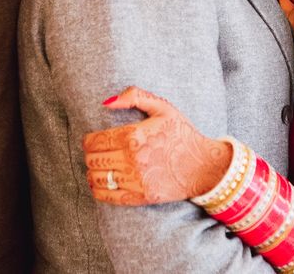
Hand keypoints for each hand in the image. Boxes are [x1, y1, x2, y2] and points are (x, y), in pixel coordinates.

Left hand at [82, 86, 231, 205]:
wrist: (205, 166)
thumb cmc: (183, 134)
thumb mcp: (164, 108)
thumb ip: (135, 97)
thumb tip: (106, 102)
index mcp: (134, 137)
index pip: (95, 141)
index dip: (88, 140)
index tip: (91, 140)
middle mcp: (132, 160)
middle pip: (93, 159)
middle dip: (90, 155)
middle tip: (95, 153)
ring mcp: (136, 181)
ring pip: (97, 178)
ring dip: (92, 172)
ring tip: (98, 167)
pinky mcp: (141, 197)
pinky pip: (108, 196)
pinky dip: (98, 190)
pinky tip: (100, 183)